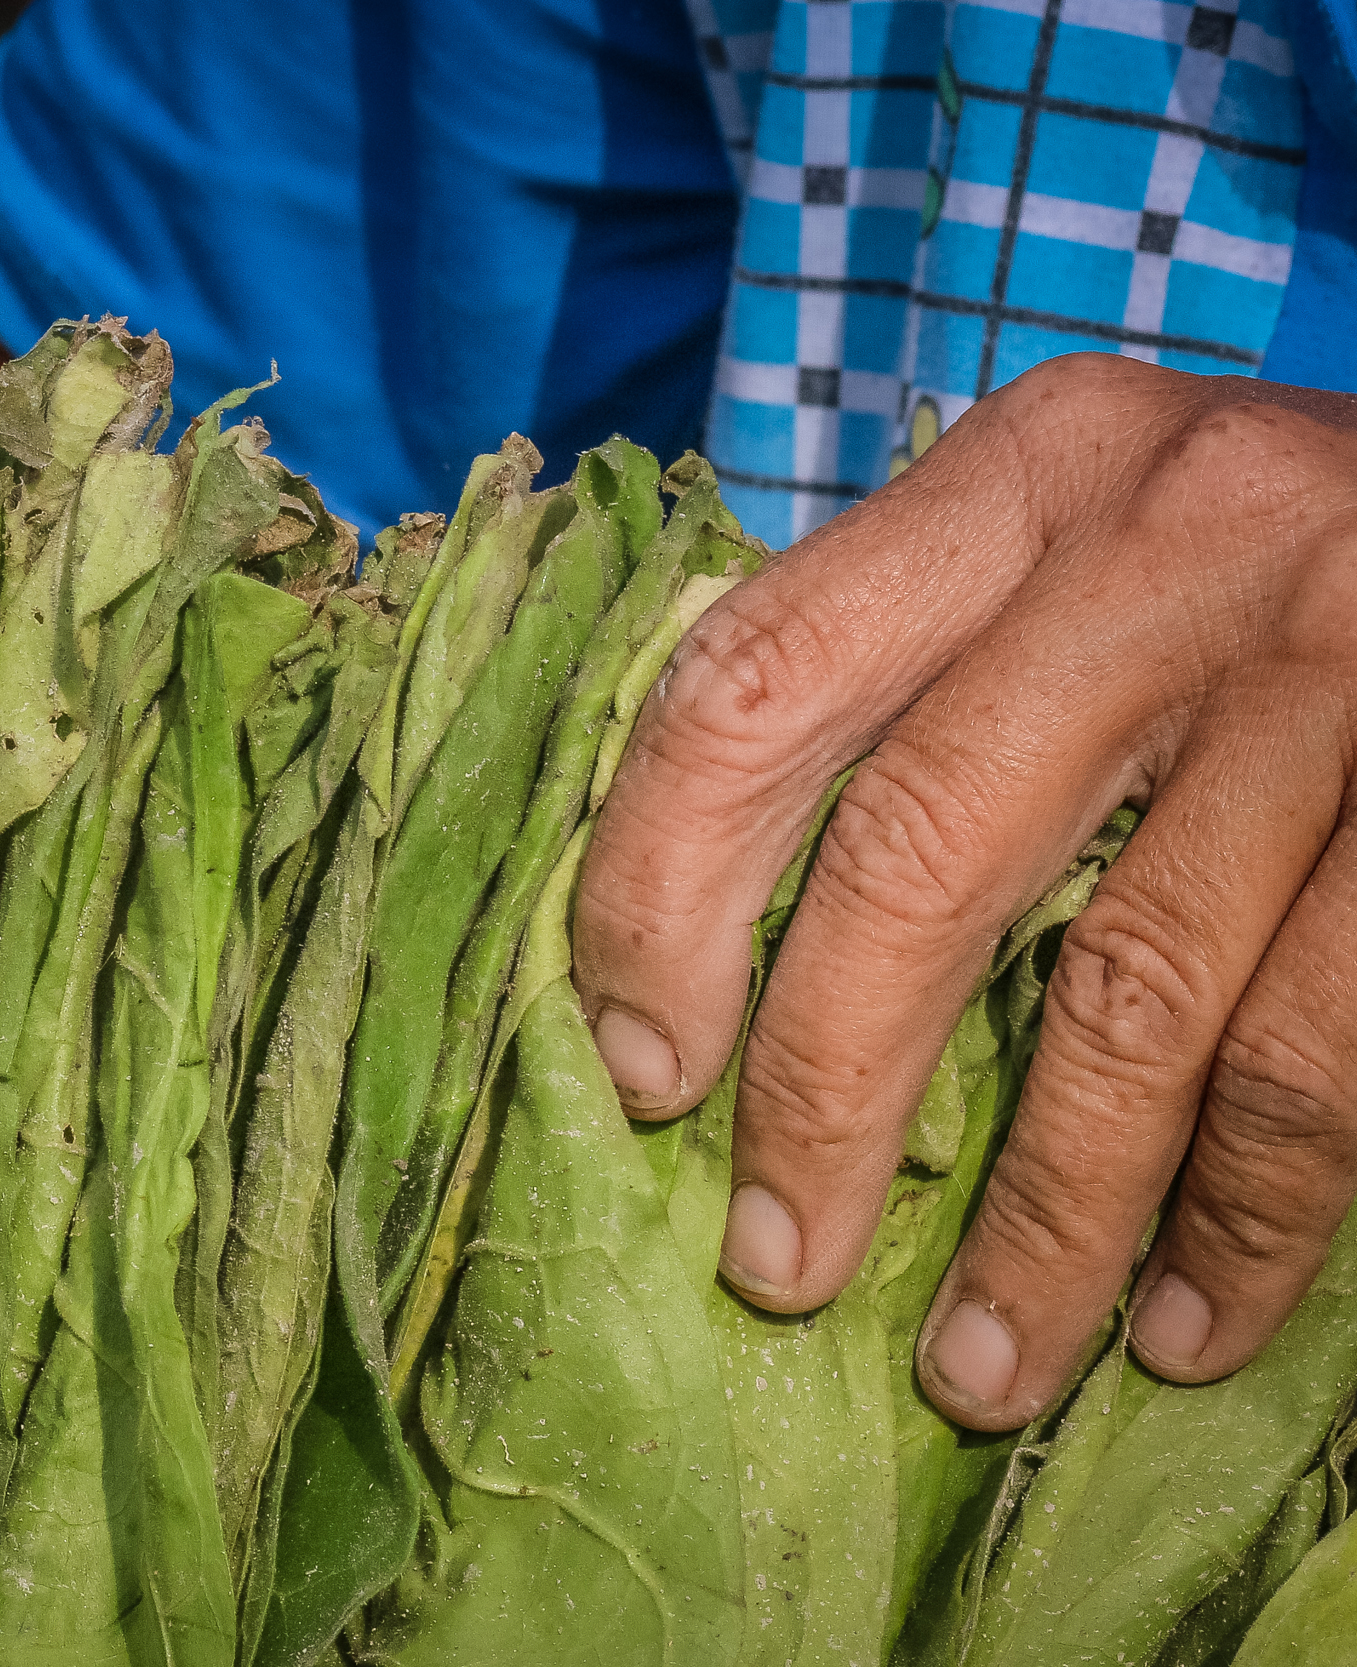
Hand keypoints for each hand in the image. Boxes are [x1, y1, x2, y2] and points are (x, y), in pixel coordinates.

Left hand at [570, 354, 1356, 1430]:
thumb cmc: (1274, 568)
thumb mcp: (1094, 545)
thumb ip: (927, 667)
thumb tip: (708, 933)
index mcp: (1022, 477)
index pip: (755, 680)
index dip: (658, 890)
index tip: (639, 1067)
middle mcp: (1168, 541)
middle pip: (915, 851)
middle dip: (826, 1093)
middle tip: (771, 1264)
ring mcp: (1335, 669)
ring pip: (1129, 994)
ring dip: (1040, 1222)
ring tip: (975, 1371)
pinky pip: (1310, 1058)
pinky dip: (1245, 1220)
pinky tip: (1180, 1324)